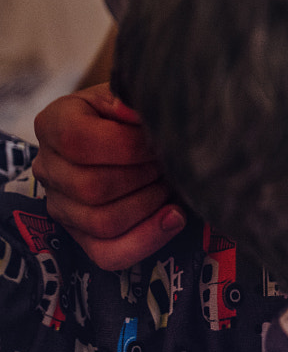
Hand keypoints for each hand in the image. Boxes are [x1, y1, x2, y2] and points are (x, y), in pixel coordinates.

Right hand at [32, 83, 185, 269]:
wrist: (144, 139)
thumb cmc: (139, 118)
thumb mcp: (135, 97)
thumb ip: (134, 98)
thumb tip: (131, 111)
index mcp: (54, 124)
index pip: (77, 141)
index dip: (127, 145)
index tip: (158, 141)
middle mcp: (49, 167)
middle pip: (91, 187)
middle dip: (143, 176)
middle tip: (169, 163)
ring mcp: (62, 207)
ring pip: (103, 222)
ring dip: (150, 203)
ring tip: (169, 183)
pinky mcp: (83, 238)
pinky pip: (110, 254)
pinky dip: (149, 238)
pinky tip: (175, 216)